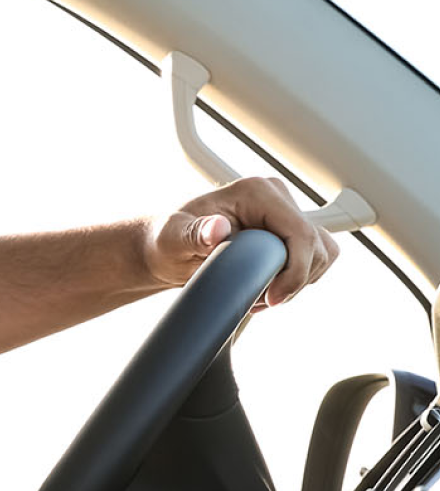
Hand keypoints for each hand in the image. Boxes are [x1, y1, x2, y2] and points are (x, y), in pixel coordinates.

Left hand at [141, 177, 339, 307]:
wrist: (169, 249)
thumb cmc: (168, 240)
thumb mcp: (174, 238)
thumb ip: (195, 233)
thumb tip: (217, 228)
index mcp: (256, 192)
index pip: (302, 235)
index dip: (295, 272)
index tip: (273, 298)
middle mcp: (276, 197)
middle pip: (317, 248)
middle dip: (295, 281)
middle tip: (261, 299)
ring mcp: (285, 214)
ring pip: (322, 255)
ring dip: (297, 282)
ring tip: (262, 294)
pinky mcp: (288, 232)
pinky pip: (315, 259)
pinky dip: (298, 279)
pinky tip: (269, 288)